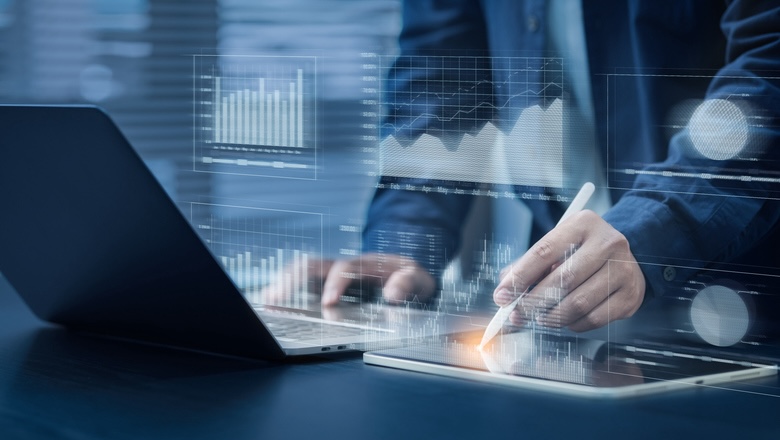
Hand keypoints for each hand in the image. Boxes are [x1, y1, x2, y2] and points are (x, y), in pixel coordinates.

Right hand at [260, 253, 435, 305]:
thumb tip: (392, 295)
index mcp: (366, 264)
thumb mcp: (419, 280)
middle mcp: (344, 266)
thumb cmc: (410, 277)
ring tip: (267, 300)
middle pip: (312, 265)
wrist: (407, 273)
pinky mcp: (325, 284)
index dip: (335, 284)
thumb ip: (407, 284)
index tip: (328, 303)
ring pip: (302, 272)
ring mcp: (332, 274)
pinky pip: (301, 282)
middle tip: (278, 298)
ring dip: (283, 283)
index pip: (345, 269)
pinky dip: (285, 289)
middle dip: (293, 279)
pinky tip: (271, 301)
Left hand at [493, 210, 644, 331]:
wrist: (625, 257)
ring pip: (578, 304)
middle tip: (517, 314)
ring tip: (539, 318)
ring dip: (551, 317)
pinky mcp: (631, 295)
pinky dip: (572, 324)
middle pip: (562, 280)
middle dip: (533, 302)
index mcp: (583, 224)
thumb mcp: (557, 246)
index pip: (544, 252)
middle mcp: (608, 243)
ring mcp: (623, 270)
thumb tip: (503, 292)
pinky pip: (594, 319)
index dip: (519, 277)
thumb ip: (528, 265)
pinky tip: (565, 319)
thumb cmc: (580, 252)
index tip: (501, 296)